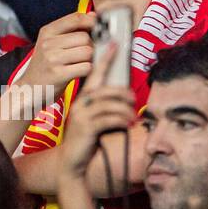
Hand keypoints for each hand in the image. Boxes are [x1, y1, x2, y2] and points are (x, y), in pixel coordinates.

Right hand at [15, 11, 97, 99]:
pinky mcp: (59, 74)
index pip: (75, 19)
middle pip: (85, 37)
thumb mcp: (51, 43)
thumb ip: (71, 29)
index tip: (97, 28)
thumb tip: (93, 16)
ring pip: (87, 52)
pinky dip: (87, 70)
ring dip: (90, 59)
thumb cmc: (46, 65)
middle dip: (90, 45)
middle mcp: (48, 43)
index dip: (91, 22)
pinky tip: (80, 71)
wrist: (30, 88)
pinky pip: (86, 67)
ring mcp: (52, 59)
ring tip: (81, 63)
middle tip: (85, 53)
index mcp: (47, 32)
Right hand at [58, 42, 134, 179]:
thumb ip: (105, 108)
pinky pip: (109, 118)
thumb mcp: (94, 121)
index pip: (94, 73)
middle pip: (105, 88)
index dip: (105, 58)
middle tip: (134, 100)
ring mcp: (82, 115)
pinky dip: (122, 119)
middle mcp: (80, 103)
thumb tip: (126, 99)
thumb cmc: (87, 141)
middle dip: (124, 92)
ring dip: (126, 109)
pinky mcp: (87, 127)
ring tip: (134, 116)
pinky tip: (127, 124)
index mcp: (82, 99)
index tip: (115, 44)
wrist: (72, 164)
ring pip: (109, 103)